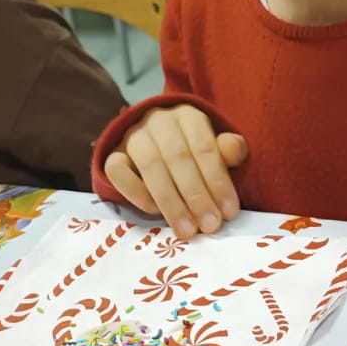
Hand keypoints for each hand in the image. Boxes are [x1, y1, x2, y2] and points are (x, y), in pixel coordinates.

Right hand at [103, 104, 248, 239]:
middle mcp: (159, 121)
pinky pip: (118, 170)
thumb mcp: (217, 150)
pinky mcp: (113, 153)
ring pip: (150, 165)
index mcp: (188, 116)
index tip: (228, 211)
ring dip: (171, 201)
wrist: (157, 147)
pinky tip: (155, 212)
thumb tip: (233, 149)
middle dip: (196, 196)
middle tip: (209, 225)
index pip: (204, 146)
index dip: (217, 180)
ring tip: (186, 229)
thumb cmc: (194, 154)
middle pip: (178, 157)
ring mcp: (133, 136)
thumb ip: (229, 151)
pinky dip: (136, 193)